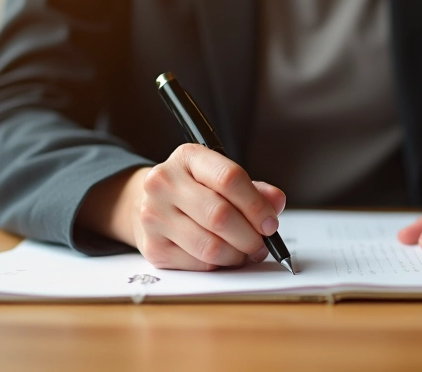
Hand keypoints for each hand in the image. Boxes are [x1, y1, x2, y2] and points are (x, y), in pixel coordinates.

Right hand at [76, 144, 285, 270]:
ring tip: (246, 252)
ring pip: (210, 246)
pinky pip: (198, 264)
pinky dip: (219, 265)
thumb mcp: (220, 178)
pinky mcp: (153, 247)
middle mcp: (164, 182)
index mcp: (187, 157)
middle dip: (250, 236)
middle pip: (220, 215)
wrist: (146, 203)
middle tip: (262, 244)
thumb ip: (253, 189)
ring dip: (237, 255)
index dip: (256, 204)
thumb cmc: (193, 190)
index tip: (270, 222)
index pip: (229, 178)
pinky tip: (224, 256)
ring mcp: (154, 215)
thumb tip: (276, 202)